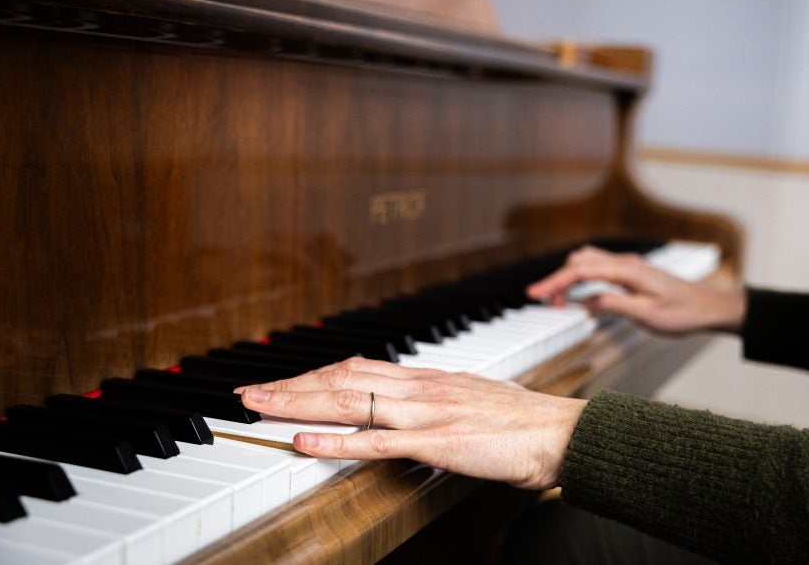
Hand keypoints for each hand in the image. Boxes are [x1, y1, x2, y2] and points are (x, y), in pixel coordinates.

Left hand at [236, 357, 587, 489]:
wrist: (559, 432)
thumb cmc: (523, 421)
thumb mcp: (474, 399)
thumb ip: (440, 399)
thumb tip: (419, 403)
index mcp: (429, 377)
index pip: (358, 367)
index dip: (316, 373)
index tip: (285, 379)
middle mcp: (420, 386)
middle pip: (342, 377)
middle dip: (291, 384)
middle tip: (249, 391)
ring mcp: (425, 411)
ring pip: (348, 400)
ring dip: (297, 403)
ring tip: (258, 407)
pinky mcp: (434, 441)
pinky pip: (374, 440)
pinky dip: (333, 439)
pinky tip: (303, 440)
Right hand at [527, 245, 744, 333]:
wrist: (709, 307)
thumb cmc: (683, 313)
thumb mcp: (647, 315)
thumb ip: (614, 305)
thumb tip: (585, 301)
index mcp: (627, 270)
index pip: (580, 271)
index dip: (554, 282)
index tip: (534, 295)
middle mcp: (625, 262)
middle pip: (579, 261)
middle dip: (557, 280)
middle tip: (544, 303)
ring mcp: (628, 266)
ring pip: (587, 262)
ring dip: (569, 279)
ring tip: (558, 302)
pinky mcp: (631, 274)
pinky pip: (598, 270)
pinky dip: (582, 281)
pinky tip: (579, 298)